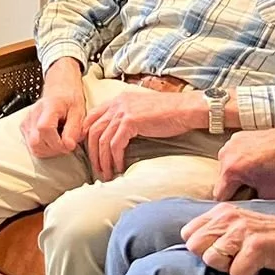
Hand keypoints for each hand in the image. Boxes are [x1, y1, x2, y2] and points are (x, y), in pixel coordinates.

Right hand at [21, 58, 89, 158]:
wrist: (60, 89)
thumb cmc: (69, 99)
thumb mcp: (78, 111)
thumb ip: (74, 129)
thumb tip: (68, 146)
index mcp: (48, 107)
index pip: (44, 128)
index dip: (57, 142)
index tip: (69, 144)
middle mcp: (33, 114)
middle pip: (36, 142)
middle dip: (54, 149)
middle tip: (66, 144)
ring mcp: (27, 121)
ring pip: (33, 147)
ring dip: (49, 150)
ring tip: (60, 141)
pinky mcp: (25, 128)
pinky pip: (32, 146)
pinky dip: (44, 148)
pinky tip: (53, 140)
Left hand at [80, 88, 201, 180]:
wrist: (187, 108)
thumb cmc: (169, 112)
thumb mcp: (141, 111)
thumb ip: (127, 118)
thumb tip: (118, 136)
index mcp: (117, 100)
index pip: (91, 117)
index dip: (86, 136)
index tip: (90, 152)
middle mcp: (117, 104)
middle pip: (92, 130)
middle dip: (92, 152)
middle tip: (97, 168)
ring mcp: (123, 112)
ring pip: (102, 140)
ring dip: (103, 160)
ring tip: (107, 173)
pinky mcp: (131, 122)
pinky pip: (115, 145)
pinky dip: (115, 159)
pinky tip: (120, 168)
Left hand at [181, 203, 274, 274]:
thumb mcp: (241, 226)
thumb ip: (217, 231)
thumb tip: (191, 247)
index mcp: (222, 211)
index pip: (188, 233)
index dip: (202, 248)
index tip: (223, 251)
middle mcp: (229, 217)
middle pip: (195, 247)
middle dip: (213, 259)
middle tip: (237, 257)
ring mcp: (242, 231)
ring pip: (212, 260)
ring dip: (230, 267)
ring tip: (250, 260)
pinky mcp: (255, 247)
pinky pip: (236, 273)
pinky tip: (262, 266)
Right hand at [216, 124, 274, 199]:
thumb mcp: (271, 194)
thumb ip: (254, 203)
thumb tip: (247, 207)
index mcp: (231, 170)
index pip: (219, 195)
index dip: (231, 201)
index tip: (240, 201)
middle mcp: (226, 155)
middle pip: (223, 180)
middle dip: (236, 185)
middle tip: (253, 184)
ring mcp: (230, 144)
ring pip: (227, 166)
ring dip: (238, 171)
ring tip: (256, 170)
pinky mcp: (236, 137)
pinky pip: (233, 154)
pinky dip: (241, 159)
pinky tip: (257, 160)